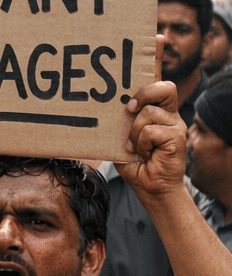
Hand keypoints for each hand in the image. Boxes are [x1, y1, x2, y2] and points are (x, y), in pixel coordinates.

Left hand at [115, 69, 186, 201]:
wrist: (150, 187)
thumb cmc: (135, 163)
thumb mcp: (124, 138)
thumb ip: (121, 123)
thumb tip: (99, 108)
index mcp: (160, 113)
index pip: (162, 87)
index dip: (146, 88)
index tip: (127, 104)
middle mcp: (171, 117)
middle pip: (165, 88)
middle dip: (143, 95)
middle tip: (129, 110)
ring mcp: (175, 127)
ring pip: (148, 114)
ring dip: (134, 132)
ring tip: (136, 147)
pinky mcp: (177, 138)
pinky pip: (150, 131)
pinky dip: (140, 144)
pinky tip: (144, 155)